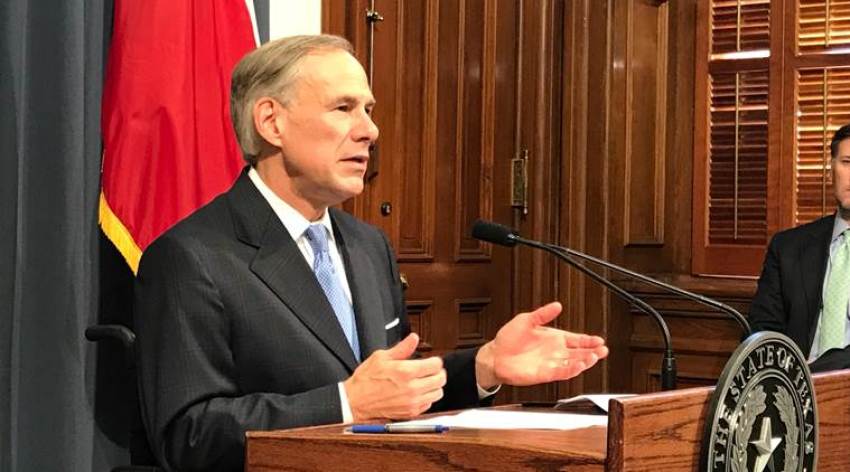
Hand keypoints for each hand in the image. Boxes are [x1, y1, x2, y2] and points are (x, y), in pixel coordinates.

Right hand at [343, 333, 446, 420]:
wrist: (355, 401)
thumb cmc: (365, 380)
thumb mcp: (381, 357)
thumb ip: (402, 348)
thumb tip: (413, 339)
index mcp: (406, 372)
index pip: (436, 365)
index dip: (434, 360)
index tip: (431, 360)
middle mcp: (412, 388)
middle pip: (440, 379)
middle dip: (437, 372)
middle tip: (430, 370)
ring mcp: (412, 402)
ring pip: (438, 393)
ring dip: (434, 386)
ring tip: (425, 381)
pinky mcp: (410, 412)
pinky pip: (429, 404)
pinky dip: (427, 397)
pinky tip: (418, 392)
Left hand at [475, 302, 607, 388]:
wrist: (495, 356)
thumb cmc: (509, 339)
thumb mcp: (526, 320)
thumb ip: (543, 314)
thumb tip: (557, 305)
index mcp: (554, 339)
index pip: (576, 340)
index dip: (588, 340)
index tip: (599, 340)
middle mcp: (555, 352)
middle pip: (579, 353)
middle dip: (593, 352)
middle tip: (603, 350)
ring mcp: (551, 364)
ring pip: (573, 364)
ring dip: (584, 362)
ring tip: (594, 357)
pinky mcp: (544, 374)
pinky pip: (561, 373)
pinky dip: (570, 370)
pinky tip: (578, 366)